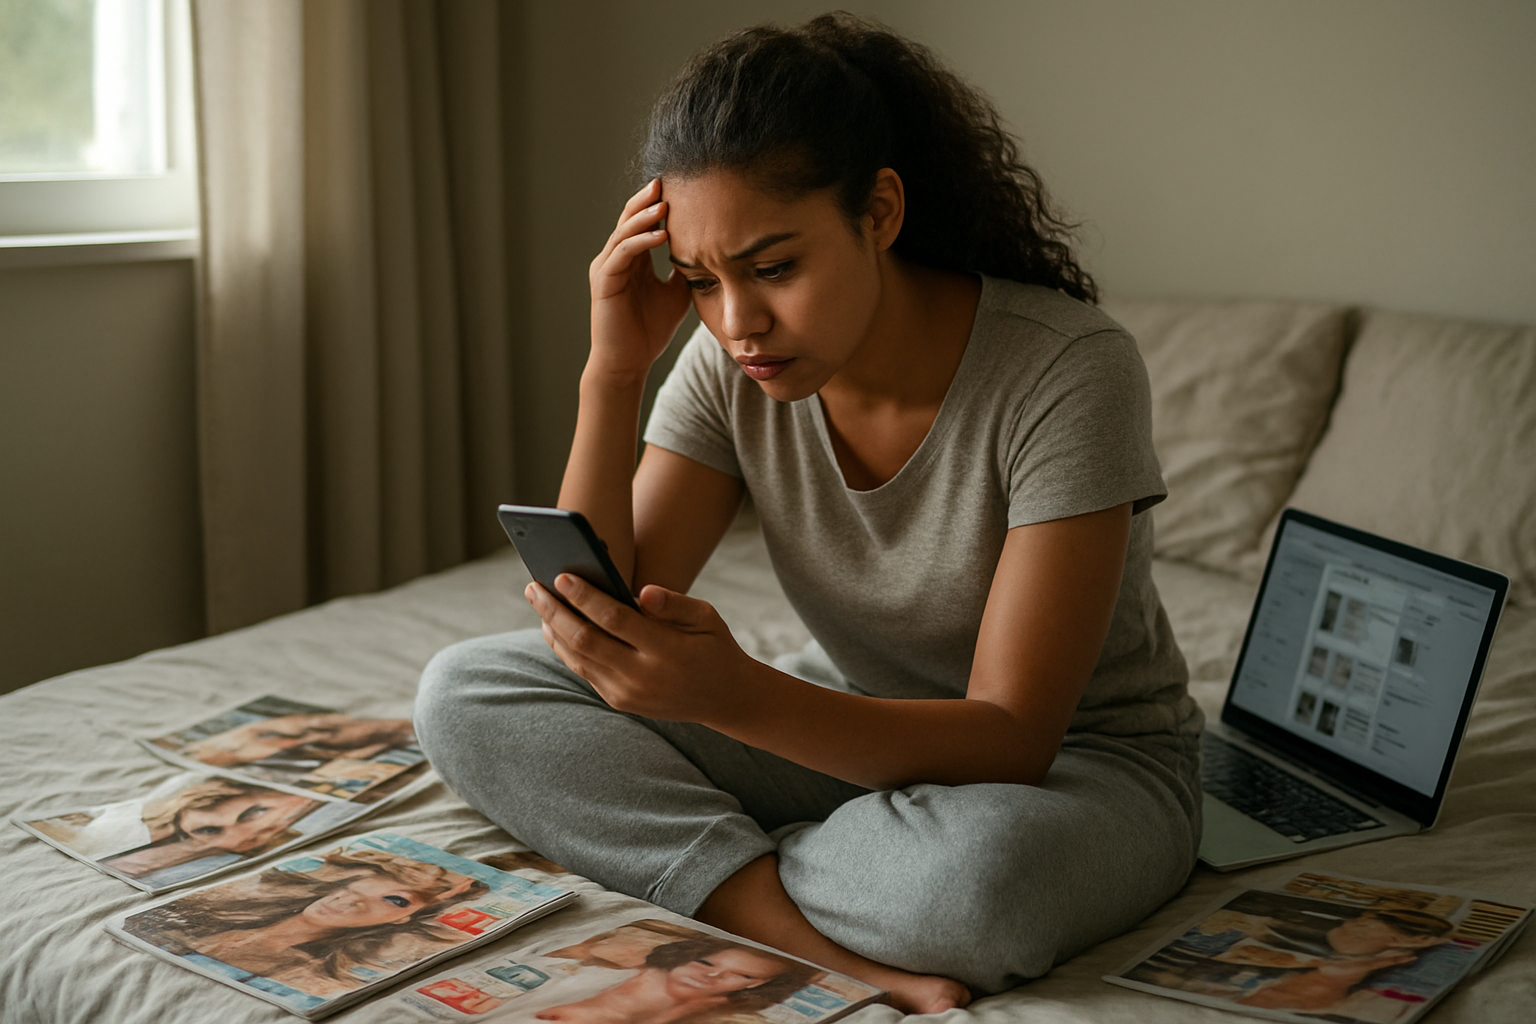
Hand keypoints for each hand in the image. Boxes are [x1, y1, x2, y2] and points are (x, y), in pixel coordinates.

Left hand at [525, 573, 752, 725]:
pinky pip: (584, 671)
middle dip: (555, 611)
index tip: (562, 575)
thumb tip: (642, 591)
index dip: (585, 597)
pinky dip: (564, 647)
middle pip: (586, 640)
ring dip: (553, 628)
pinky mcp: (619, 702)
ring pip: (578, 658)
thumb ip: (675, 603)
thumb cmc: (713, 646)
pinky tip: (554, 626)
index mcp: (667, 651)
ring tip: (538, 601)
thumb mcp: (707, 618)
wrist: (723, 698)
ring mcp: (628, 694)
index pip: (615, 620)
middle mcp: (643, 677)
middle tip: (533, 586)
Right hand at [588, 178, 692, 380]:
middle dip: (648, 199)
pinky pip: (622, 253)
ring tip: (665, 203)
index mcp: (632, 259)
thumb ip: (685, 270)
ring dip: (645, 216)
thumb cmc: (651, 331)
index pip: (643, 222)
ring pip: (624, 232)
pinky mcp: (603, 281)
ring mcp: (607, 268)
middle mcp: (616, 258)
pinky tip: (661, 234)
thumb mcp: (677, 293)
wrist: (629, 363)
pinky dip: (641, 241)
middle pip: (630, 218)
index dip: (658, 205)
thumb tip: (710, 250)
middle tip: (667, 180)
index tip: (682, 188)